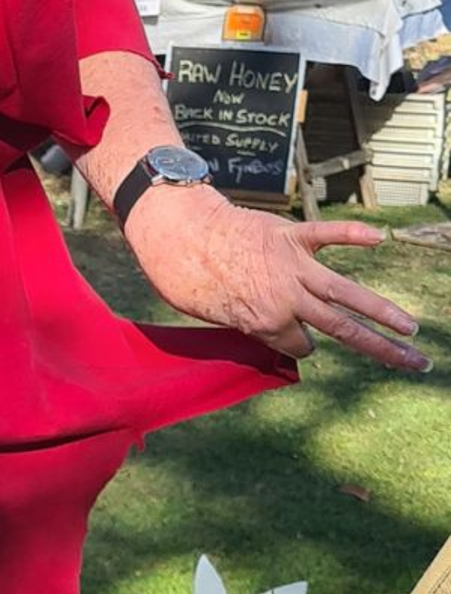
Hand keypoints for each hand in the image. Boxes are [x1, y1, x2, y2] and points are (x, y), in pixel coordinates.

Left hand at [125, 185, 428, 372]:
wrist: (177, 230)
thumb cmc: (184, 275)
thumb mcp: (214, 315)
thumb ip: (251, 325)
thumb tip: (277, 336)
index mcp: (268, 323)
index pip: (301, 344)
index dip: (296, 341)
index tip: (291, 334)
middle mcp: (288, 298)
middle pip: (343, 330)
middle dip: (382, 349)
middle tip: (417, 363)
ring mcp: (292, 265)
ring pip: (346, 293)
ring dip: (382, 311)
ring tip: (410, 329)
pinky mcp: (289, 235)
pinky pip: (326, 235)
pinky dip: (351, 233)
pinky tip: (378, 237)